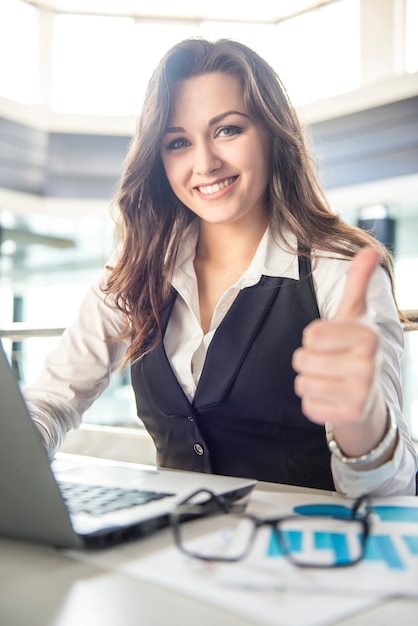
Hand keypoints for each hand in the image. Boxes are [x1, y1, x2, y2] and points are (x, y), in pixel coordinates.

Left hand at [292, 247, 381, 426]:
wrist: (369, 395)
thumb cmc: (354, 348)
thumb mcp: (354, 314)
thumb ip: (358, 282)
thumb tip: (369, 249)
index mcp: (368, 335)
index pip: (312, 334)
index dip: (314, 337)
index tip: (331, 340)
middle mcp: (369, 365)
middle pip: (302, 359)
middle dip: (307, 360)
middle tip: (328, 362)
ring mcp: (362, 393)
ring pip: (302, 383)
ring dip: (308, 380)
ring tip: (329, 378)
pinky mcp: (350, 416)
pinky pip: (308, 407)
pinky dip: (313, 402)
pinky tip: (331, 397)